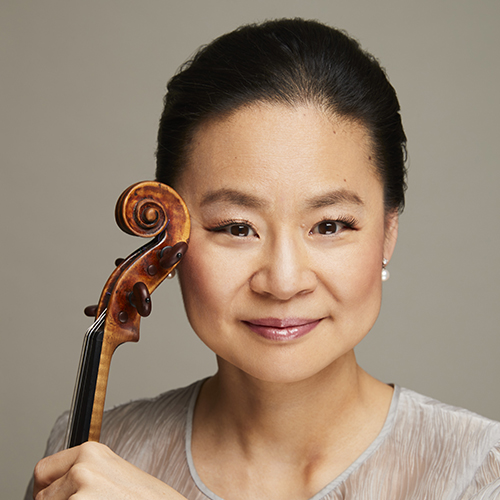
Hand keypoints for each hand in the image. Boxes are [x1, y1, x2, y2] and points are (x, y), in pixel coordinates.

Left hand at [33, 441, 186, 498]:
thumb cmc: (145, 497)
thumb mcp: (113, 475)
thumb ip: (85, 474)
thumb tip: (52, 488)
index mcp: (91, 451)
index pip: (44, 471)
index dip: (48, 490)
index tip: (55, 498)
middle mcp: (82, 467)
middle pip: (42, 497)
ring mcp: (79, 493)